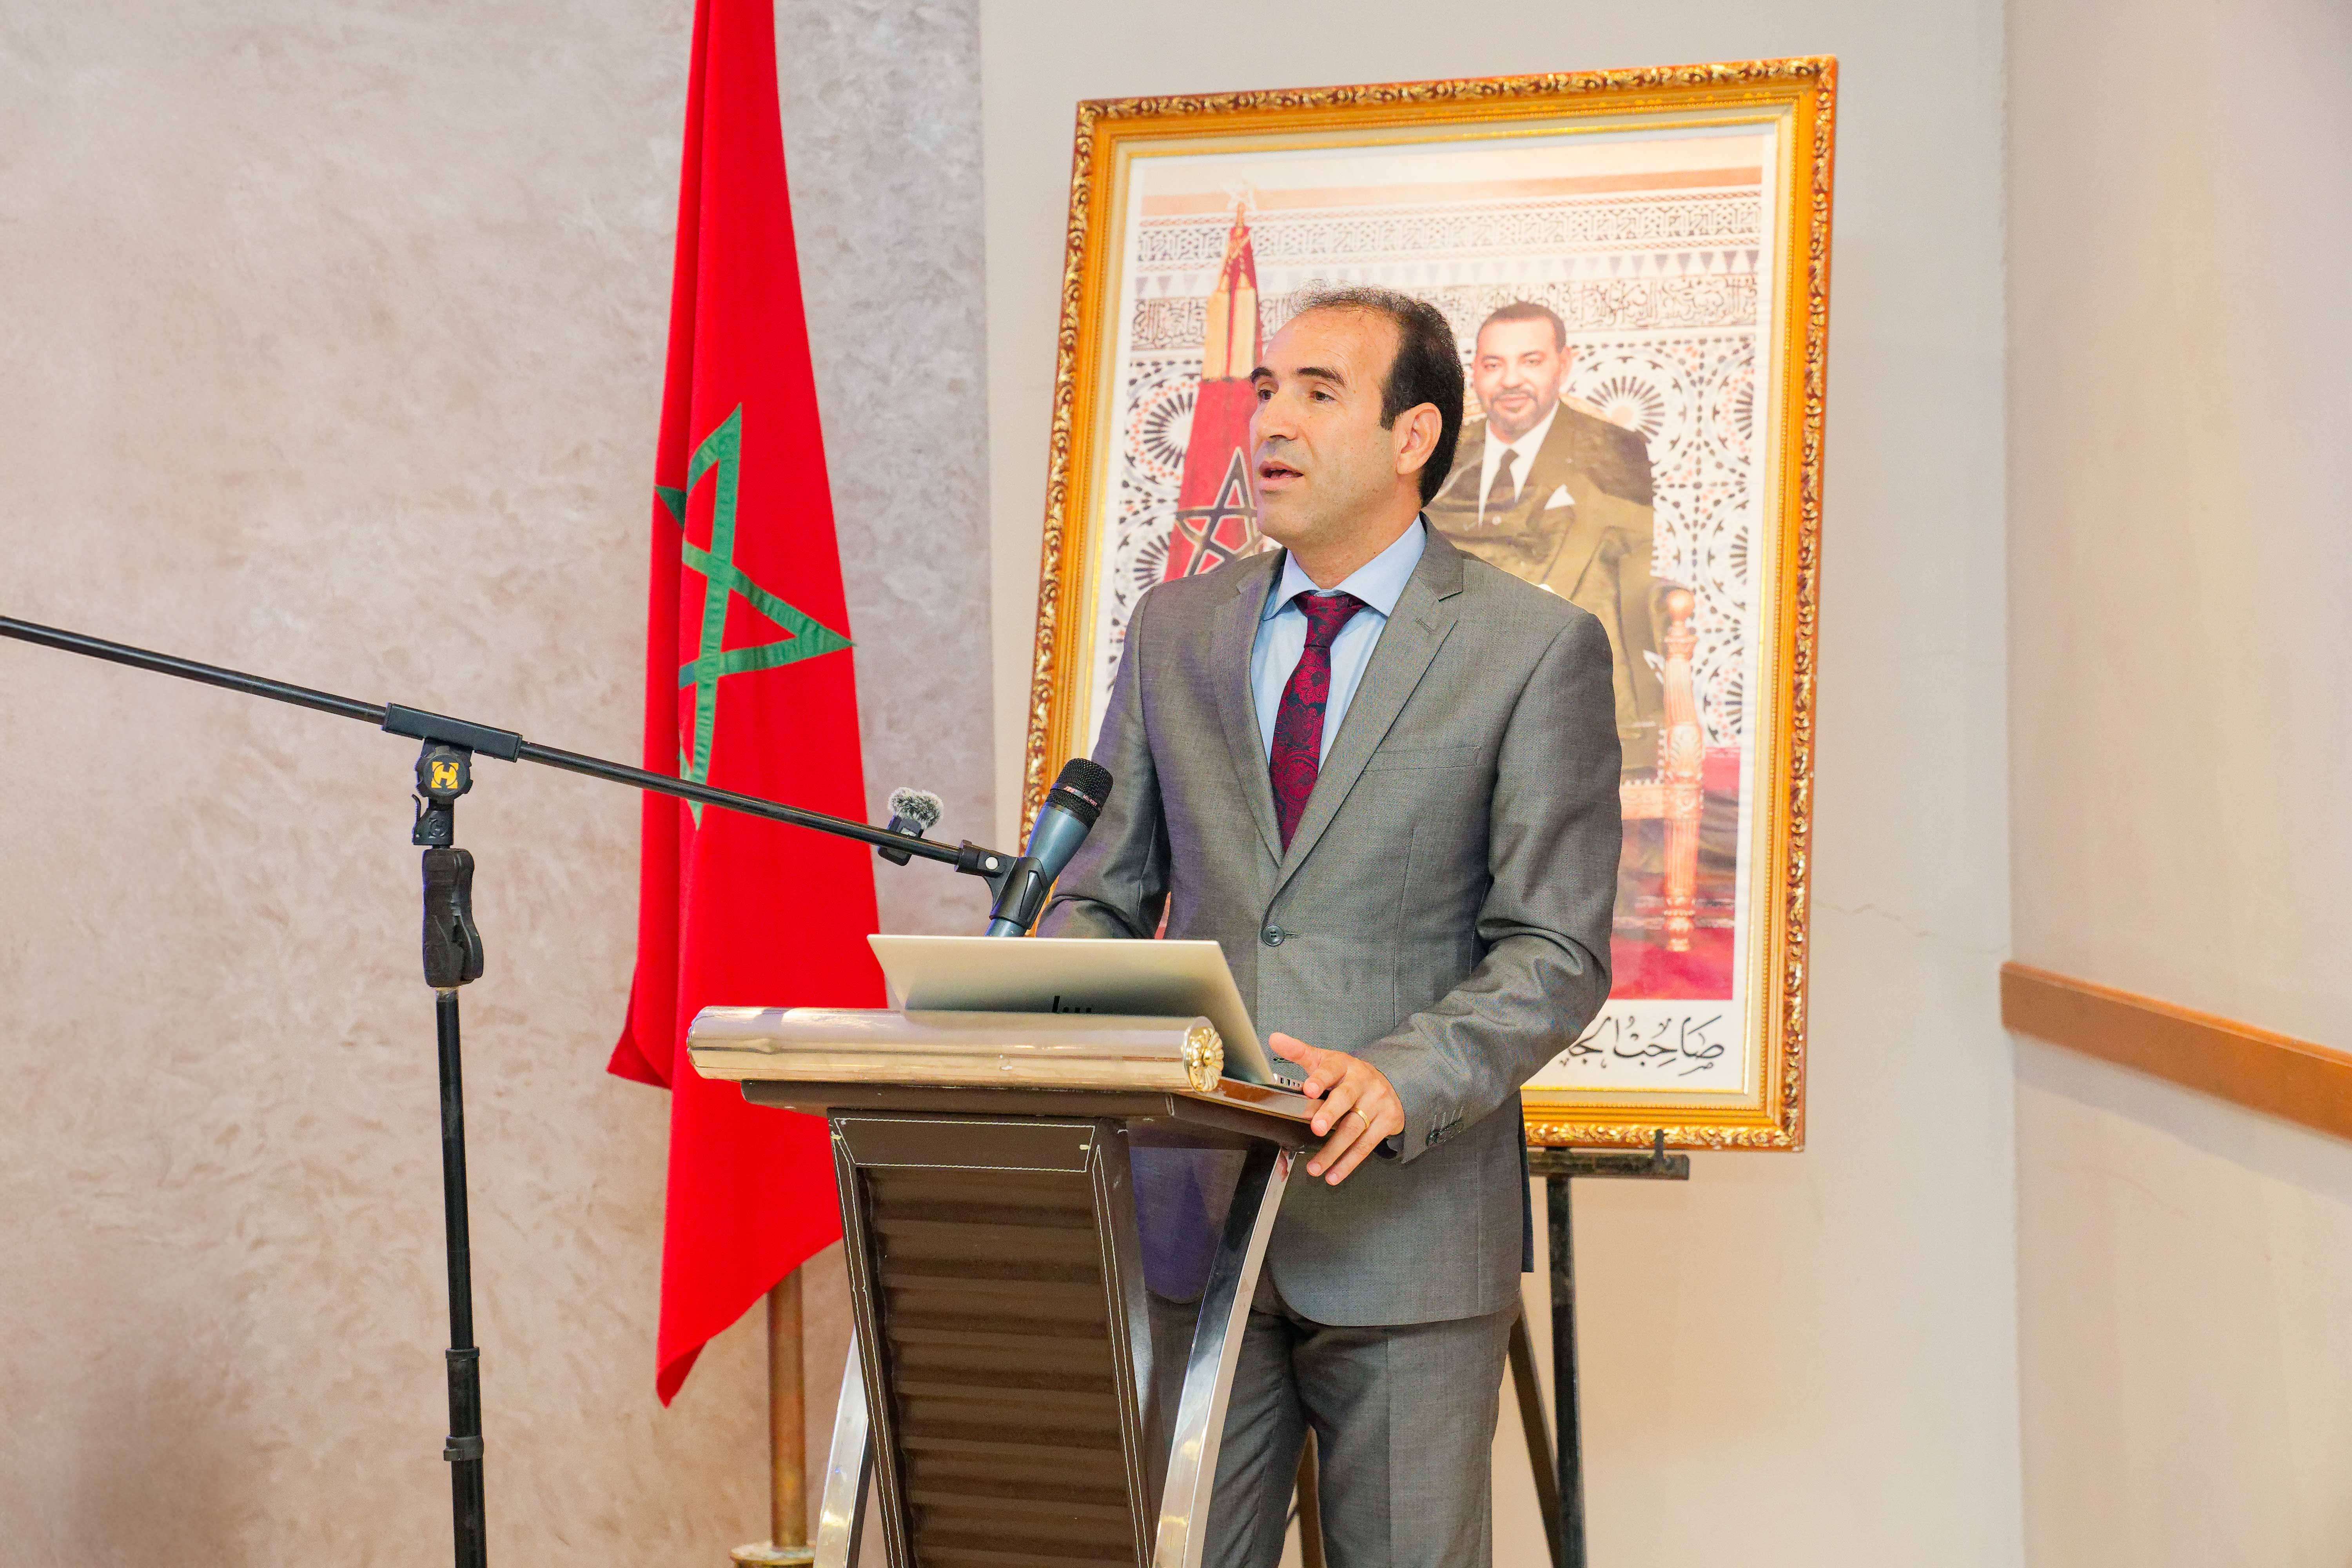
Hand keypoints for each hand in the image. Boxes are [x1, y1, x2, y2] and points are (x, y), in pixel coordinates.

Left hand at [1270, 1033, 1404, 1185]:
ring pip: (1355, 1128)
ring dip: (1334, 1150)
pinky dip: (1349, 1162)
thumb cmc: (1347, 1075)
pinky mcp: (1388, 1120)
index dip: (1320, 1078)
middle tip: (1317, 1127)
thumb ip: (1299, 1052)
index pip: (1331, 1069)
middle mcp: (1362, 1081)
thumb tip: (1275, 1039)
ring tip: (1315, 1167)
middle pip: (1346, 1097)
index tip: (1308, 1088)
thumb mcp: (1325, 1061)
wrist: (1389, 1083)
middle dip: (1330, 1113)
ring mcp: (1377, 1101)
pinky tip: (1334, 1174)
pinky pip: (1366, 1145)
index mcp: (1344, 1065)